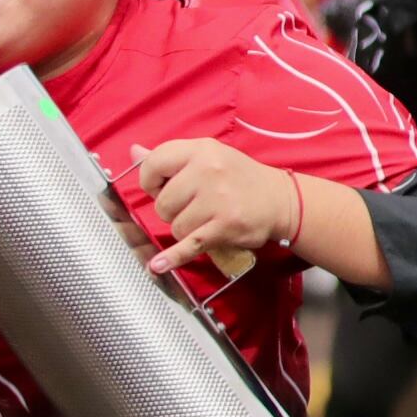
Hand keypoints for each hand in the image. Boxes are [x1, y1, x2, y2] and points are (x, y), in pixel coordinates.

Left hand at [130, 139, 295, 274]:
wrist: (282, 200)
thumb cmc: (241, 179)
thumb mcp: (210, 157)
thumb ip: (171, 158)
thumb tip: (133, 153)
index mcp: (202, 150)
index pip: (154, 164)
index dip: (151, 181)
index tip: (163, 188)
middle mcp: (209, 171)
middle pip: (162, 203)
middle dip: (172, 210)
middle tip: (195, 206)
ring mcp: (218, 199)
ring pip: (175, 226)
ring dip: (186, 229)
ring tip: (207, 219)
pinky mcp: (225, 226)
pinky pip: (189, 245)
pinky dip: (173, 258)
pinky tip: (158, 266)